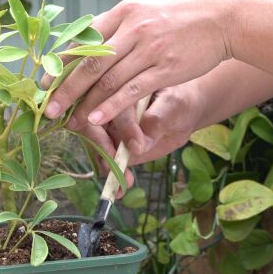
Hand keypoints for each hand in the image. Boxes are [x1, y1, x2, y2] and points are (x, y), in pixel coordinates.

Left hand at [42, 0, 239, 128]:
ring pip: (109, 80)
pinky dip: (111, 107)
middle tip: (48, 108)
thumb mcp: (146, 8)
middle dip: (66, 89)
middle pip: (90, 63)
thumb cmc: (182, 14)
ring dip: (85, 103)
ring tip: (69, 120)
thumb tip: (88, 41)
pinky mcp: (166, 69)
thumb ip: (118, 25)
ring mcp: (149, 49)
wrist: (225, 17)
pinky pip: (132, 91)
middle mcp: (133, 28)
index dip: (61, 63)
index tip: (44, 81)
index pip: (83, 40)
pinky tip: (97, 119)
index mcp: (124, 11)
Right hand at [80, 83, 204, 175]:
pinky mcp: (110, 142)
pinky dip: (110, 174)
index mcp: (120, 85)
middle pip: (90, 124)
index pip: (111, 102)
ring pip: (94, 144)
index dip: (122, 126)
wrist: (183, 112)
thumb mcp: (174, 106)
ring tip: (121, 182)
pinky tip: (120, 188)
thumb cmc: (179, 100)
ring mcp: (106, 124)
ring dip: (105, 164)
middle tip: (116, 167)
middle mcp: (107, 103)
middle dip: (102, 148)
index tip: (136, 146)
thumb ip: (156, 121)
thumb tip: (138, 144)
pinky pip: (103, 158)